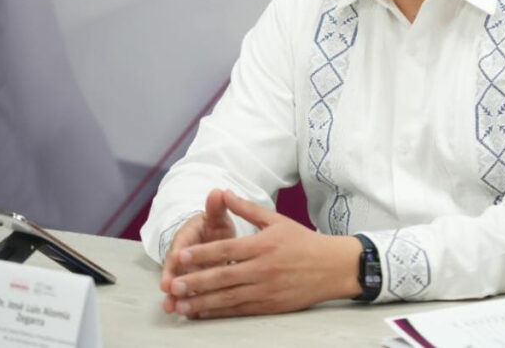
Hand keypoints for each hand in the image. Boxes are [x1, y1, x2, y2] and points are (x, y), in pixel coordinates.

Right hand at [159, 189, 236, 301]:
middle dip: (172, 279)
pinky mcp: (194, 284)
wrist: (215, 238)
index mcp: (186, 237)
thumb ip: (216, 207)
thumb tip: (218, 191)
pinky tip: (188, 314)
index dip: (177, 253)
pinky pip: (189, 295)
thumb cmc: (214, 226)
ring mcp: (187, 272)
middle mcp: (182, 256)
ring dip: (175, 296)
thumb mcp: (216, 216)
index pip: (180, 245)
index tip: (175, 260)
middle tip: (169, 291)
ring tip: (172, 307)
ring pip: (180, 285)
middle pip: (175, 269)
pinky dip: (188, 304)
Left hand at [165, 190, 361, 317]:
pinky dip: (219, 312)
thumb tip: (223, 192)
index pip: (225, 250)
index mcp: (262, 245)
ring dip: (201, 302)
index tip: (180, 257)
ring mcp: (266, 290)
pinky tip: (203, 312)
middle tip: (172, 286)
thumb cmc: (304, 242)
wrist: (332, 267)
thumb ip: (247, 209)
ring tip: (179, 305)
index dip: (201, 254)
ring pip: (228, 298)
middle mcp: (262, 268)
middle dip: (194, 282)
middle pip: (222, 276)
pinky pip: (239, 311)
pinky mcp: (270, 306)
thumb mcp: (276, 220)